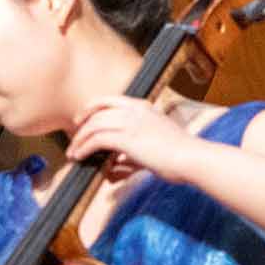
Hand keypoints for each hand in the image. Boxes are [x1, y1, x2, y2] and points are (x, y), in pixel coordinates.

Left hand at [66, 95, 201, 183]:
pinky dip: (84, 148)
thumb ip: (132, 150)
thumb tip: (115, 165)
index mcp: (143, 107)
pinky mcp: (126, 137)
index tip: (80, 120)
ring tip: (73, 153)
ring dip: (79, 140)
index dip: (91, 109)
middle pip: (97, 112)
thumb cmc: (179, 155)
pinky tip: (79, 157)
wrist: (192, 158)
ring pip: (93, 126)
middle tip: (73, 140)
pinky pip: (96, 140)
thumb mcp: (154, 144)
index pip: (109, 100)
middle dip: (81, 126)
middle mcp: (135, 110)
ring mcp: (130, 122)